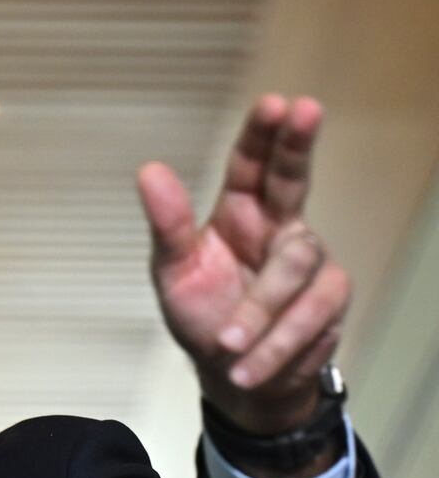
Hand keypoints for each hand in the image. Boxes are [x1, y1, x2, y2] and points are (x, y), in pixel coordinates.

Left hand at [137, 95, 349, 435]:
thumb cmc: (204, 314)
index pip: (252, 164)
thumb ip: (167, 225)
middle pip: (294, 177)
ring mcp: (310, 260)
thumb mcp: (173, 273)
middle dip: (298, 144)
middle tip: (306, 109)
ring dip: (258, 312)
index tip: (275, 103)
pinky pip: (311, 313)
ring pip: (294, 266)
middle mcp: (279, 226)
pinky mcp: (329, 298)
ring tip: (226, 344)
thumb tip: (149, 170)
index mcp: (239, 212)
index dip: (264, 134)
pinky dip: (275, 344)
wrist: (235, 375)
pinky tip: (247, 365)